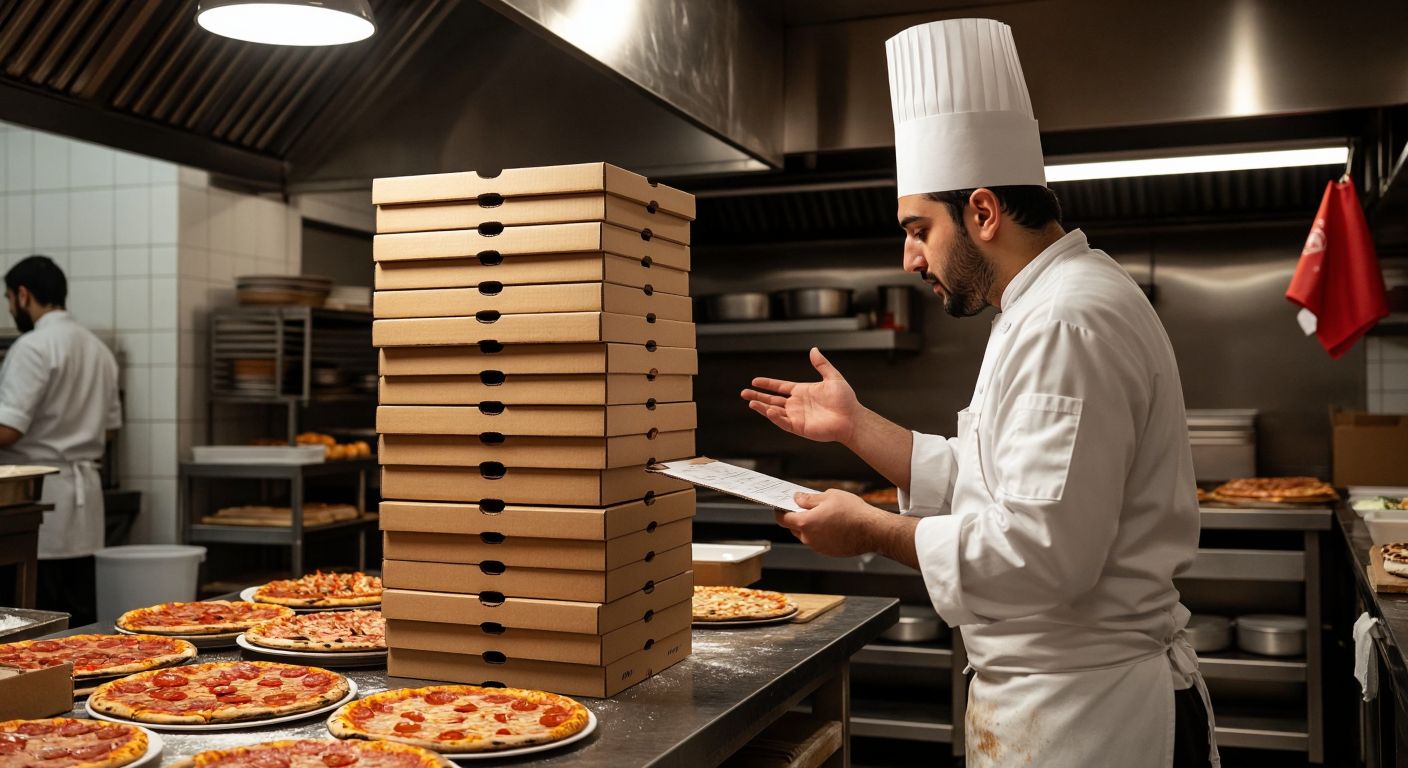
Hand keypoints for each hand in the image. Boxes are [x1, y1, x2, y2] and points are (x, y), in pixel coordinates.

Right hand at [741, 348, 861, 443]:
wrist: (852, 418)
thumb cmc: (845, 400)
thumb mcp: (833, 378)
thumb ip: (822, 365)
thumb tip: (814, 350)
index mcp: (802, 391)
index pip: (780, 387)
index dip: (767, 384)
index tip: (755, 381)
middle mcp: (797, 404)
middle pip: (772, 399)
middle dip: (758, 396)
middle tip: (743, 393)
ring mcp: (797, 416)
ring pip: (774, 411)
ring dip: (762, 407)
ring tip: (750, 401)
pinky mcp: (800, 427)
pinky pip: (784, 422)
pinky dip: (775, 417)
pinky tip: (768, 410)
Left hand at [775, 489, 885, 556]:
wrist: (872, 530)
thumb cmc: (853, 512)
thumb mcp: (828, 496)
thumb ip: (809, 499)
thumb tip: (798, 499)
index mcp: (805, 523)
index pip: (783, 518)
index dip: (780, 511)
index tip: (781, 506)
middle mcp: (809, 538)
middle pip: (794, 527)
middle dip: (796, 517)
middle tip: (806, 506)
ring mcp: (818, 547)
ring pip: (806, 535)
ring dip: (809, 526)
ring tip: (824, 514)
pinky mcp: (828, 552)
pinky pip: (818, 541)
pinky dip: (820, 533)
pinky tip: (832, 524)